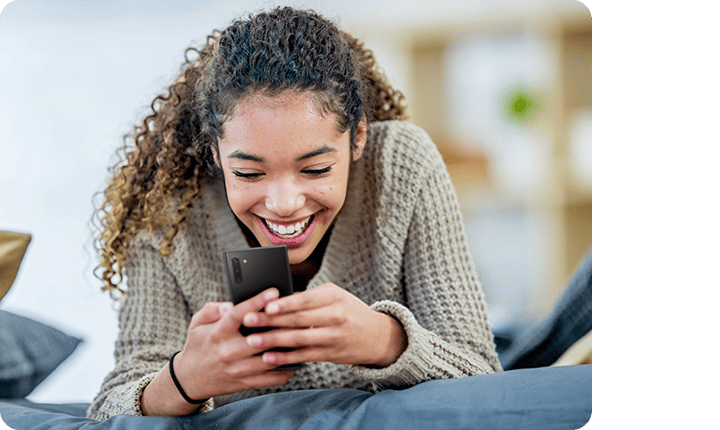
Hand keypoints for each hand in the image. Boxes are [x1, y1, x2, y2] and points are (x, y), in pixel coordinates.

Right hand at [143, 288, 295, 414]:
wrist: (190, 379)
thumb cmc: (199, 344)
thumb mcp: (198, 322)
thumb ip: (214, 308)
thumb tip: (231, 304)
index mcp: (218, 333)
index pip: (238, 314)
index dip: (257, 302)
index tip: (274, 292)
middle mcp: (229, 351)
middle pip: (261, 338)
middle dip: (282, 327)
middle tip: (302, 316)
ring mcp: (238, 369)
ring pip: (271, 359)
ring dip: (290, 349)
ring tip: (306, 336)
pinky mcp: (245, 383)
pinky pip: (271, 378)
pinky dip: (287, 369)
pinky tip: (298, 358)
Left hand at [241, 283, 407, 367]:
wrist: (378, 336)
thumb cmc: (350, 311)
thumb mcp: (336, 296)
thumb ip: (310, 298)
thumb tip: (276, 299)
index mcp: (334, 297)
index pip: (305, 299)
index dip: (285, 303)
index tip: (265, 305)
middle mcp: (335, 316)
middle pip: (298, 319)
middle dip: (270, 320)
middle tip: (248, 321)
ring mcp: (334, 336)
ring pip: (298, 339)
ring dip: (273, 340)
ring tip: (253, 340)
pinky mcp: (331, 354)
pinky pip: (304, 356)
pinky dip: (285, 357)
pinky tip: (269, 357)